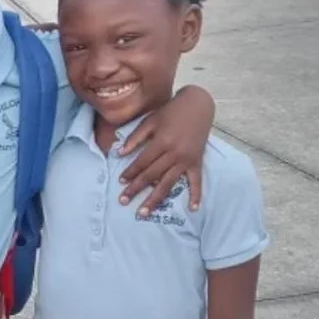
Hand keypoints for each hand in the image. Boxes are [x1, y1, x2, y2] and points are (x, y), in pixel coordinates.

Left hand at [118, 87, 213, 215]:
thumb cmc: (171, 111)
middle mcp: (174, 153)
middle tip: (123, 201)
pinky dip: (196, 195)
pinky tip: (193, 209)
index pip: (142, 162)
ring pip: (168, 183)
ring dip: (155, 199)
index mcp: (161, 142)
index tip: (120, 182)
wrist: (198, 105)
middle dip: (136, 189)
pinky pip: (196, 181)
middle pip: (152, 175)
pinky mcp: (197, 162)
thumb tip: (119, 153)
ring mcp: (186, 160)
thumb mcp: (150, 120)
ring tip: (144, 213)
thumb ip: (135, 137)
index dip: (130, 172)